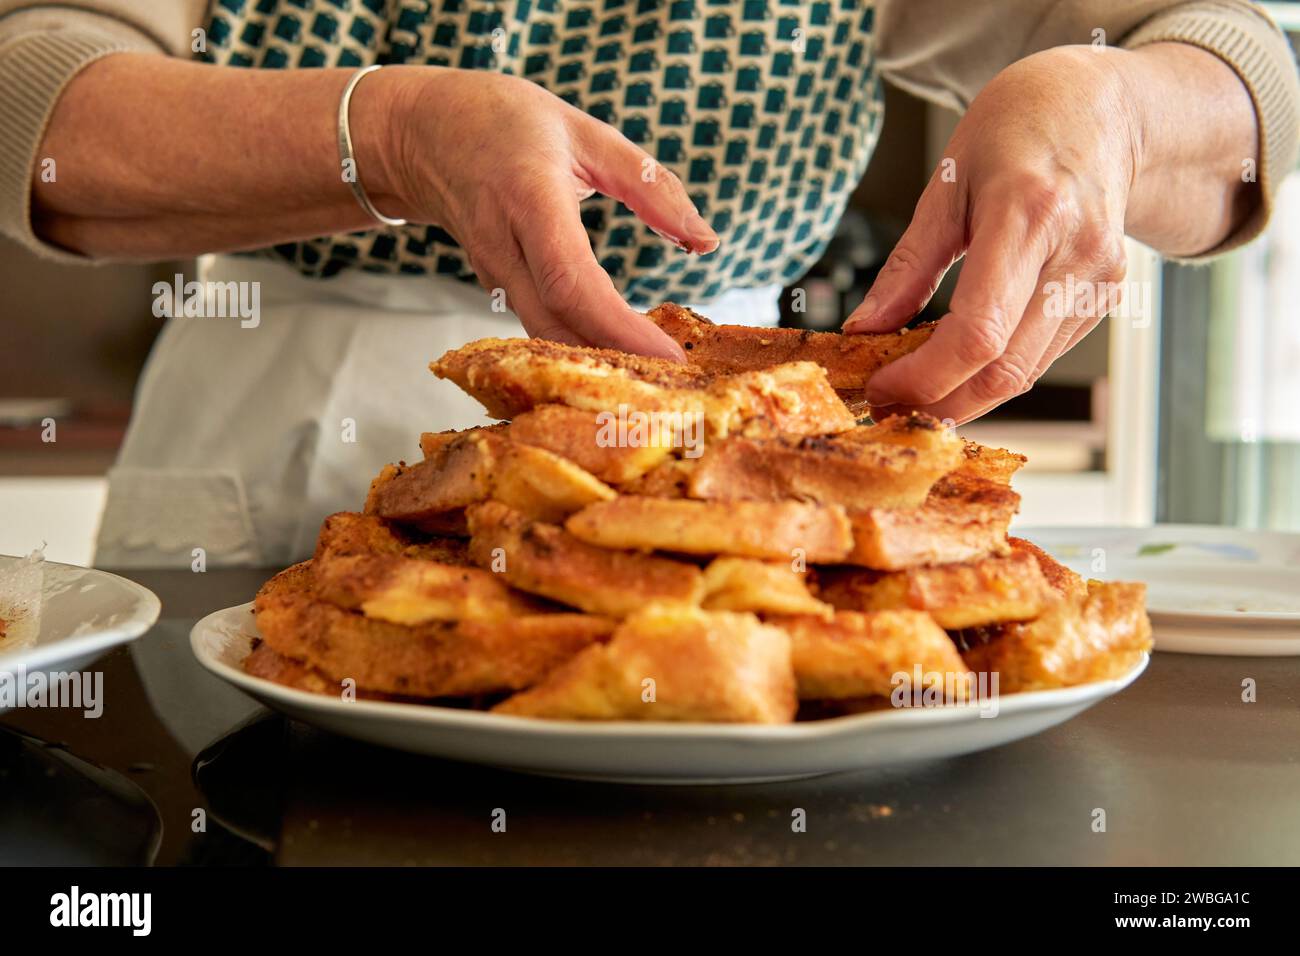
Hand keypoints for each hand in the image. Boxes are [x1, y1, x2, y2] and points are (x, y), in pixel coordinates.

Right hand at [377, 68, 716, 358]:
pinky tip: (621, 354)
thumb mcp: (584, 132)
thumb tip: (707, 241)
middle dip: (617, 360)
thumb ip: (649, 183)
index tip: (669, 355)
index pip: (572, 282)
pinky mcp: (495, 286)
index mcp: (529, 198)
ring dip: (599, 360)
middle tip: (678, 382)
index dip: (620, 327)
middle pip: (557, 325)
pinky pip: (539, 324)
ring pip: (545, 334)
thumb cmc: (504, 121)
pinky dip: (580, 344)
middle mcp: (503, 245)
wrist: (418, 132)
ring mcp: (491, 272)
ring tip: (659, 376)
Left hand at [842, 47, 1139, 422]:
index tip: (881, 388)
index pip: (979, 333)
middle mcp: (1076, 253)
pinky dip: (993, 372)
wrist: (1101, 108)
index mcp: (1029, 213)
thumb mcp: (946, 182)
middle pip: (1004, 370)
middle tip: (890, 406)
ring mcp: (1100, 280)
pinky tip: (956, 363)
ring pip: (1025, 374)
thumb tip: (863, 329)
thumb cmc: (1017, 129)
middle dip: (941, 402)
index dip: (925, 377)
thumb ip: (907, 264)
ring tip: (913, 387)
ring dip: (964, 396)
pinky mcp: (1106, 298)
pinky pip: (1041, 356)